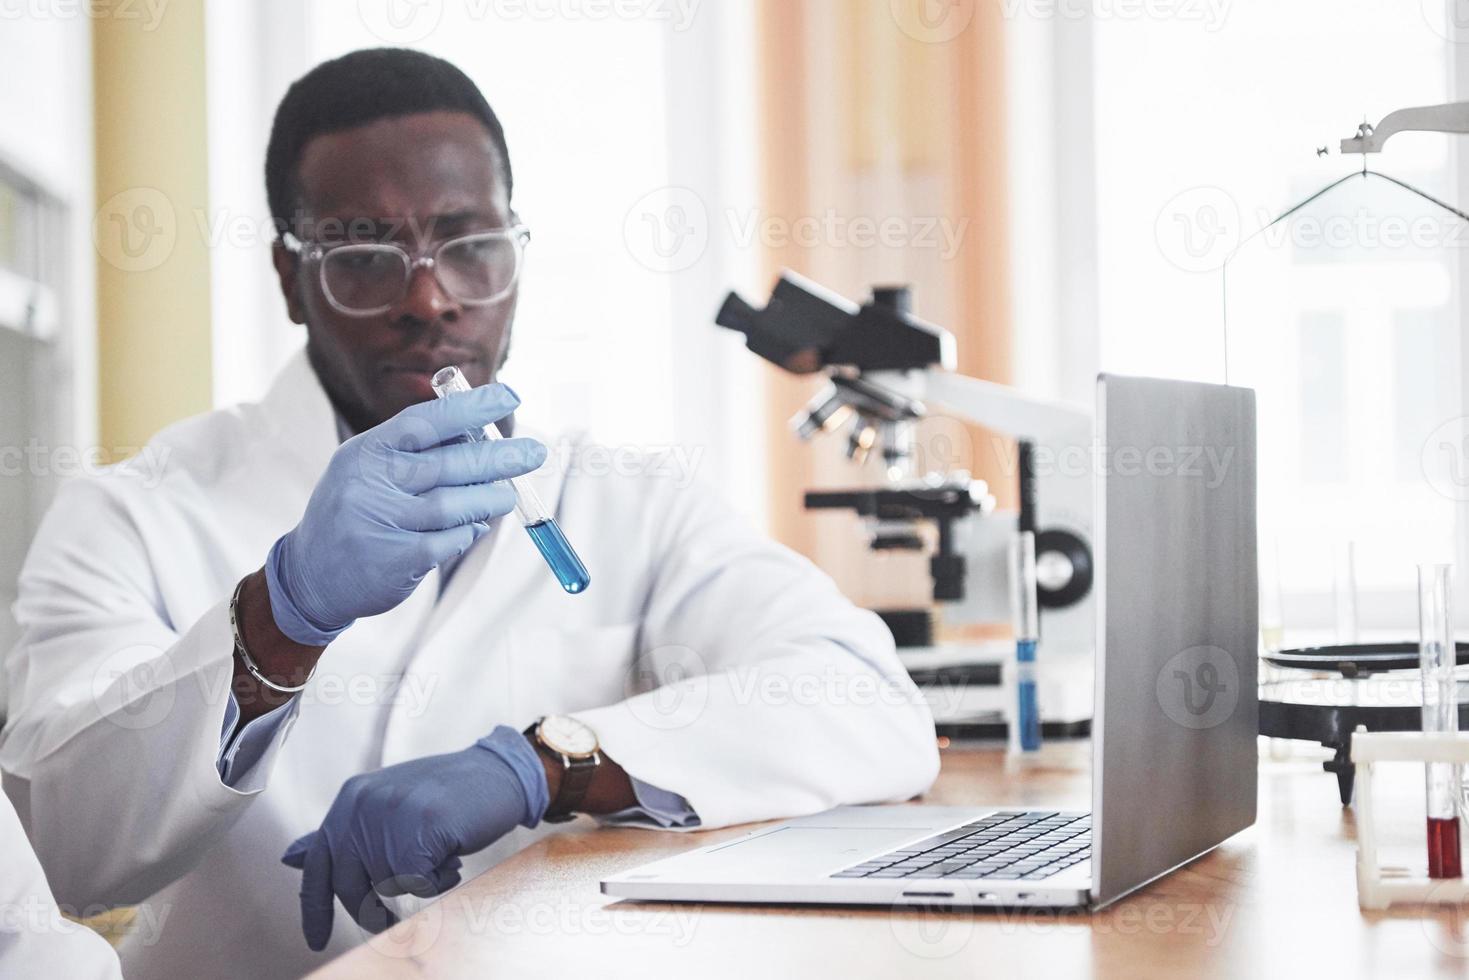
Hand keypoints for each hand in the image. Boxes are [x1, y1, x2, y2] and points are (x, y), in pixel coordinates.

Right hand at [265, 384, 544, 644]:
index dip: (471, 408)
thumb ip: (417, 451)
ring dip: (489, 498)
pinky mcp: (395, 560)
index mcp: (367, 451)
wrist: (311, 576)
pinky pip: (449, 541)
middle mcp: (370, 483)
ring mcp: (381, 522)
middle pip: (447, 464)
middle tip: (534, 453)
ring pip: (453, 505)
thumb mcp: (370, 469)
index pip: (425, 421)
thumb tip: (482, 432)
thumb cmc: (356, 511)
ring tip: (508, 496)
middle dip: (498, 457)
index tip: (510, 397)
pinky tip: (473, 527)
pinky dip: (467, 532)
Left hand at [281, 726, 548, 950]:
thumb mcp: (386, 807)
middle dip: (373, 908)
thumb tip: (291, 857)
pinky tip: (453, 855)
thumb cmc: (445, 794)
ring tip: (442, 853)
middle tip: (396, 915)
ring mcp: (390, 816)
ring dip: (420, 883)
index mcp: (351, 798)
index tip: (315, 940)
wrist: (499, 772)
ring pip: (389, 887)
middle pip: (351, 886)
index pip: (318, 864)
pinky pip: (418, 885)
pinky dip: (439, 880)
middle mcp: (362, 805)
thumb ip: (343, 833)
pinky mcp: (419, 832)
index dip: (315, 908)